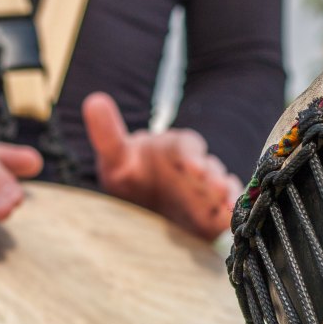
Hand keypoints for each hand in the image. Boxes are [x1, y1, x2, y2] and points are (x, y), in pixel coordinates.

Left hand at [83, 92, 241, 241]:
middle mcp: (196, 169)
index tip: (191, 166)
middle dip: (213, 178)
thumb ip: (107, 134)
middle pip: (210, 169)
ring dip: (224, 197)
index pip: (187, 147)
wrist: (142, 203)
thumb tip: (94, 100)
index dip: (191, 155)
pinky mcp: (213, 213)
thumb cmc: (130, 175)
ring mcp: (207, 190)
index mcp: (175, 150)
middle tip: (215, 187)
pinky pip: (226, 211)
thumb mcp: (116, 157)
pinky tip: (229, 223)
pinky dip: (229, 216)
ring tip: (224, 204)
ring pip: (222, 189)